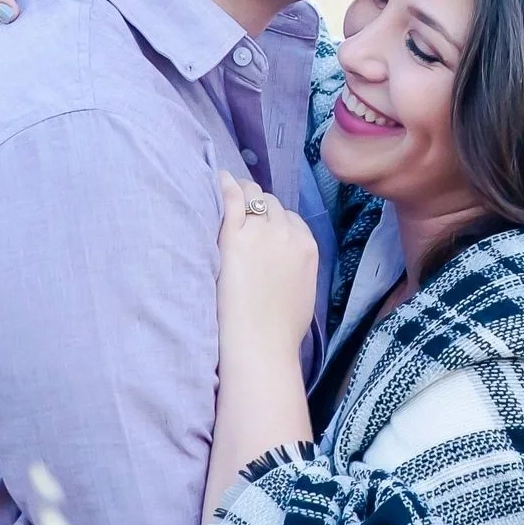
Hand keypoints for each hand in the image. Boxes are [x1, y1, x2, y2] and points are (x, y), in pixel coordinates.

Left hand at [216, 173, 318, 369]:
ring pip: (253, 196)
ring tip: (225, 196)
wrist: (261, 344)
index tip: (258, 225)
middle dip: (256, 205)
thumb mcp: (303, 289)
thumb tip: (284, 259)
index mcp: (307, 246)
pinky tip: (217, 180)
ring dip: (241, 194)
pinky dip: (225, 185)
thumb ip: (296, 264)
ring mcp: (260, 233)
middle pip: (270, 204)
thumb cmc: (280, 329)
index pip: (289, 217)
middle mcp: (287, 233)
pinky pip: (232, 198)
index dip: (271, 219)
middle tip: (238, 211)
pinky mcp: (234, 237)